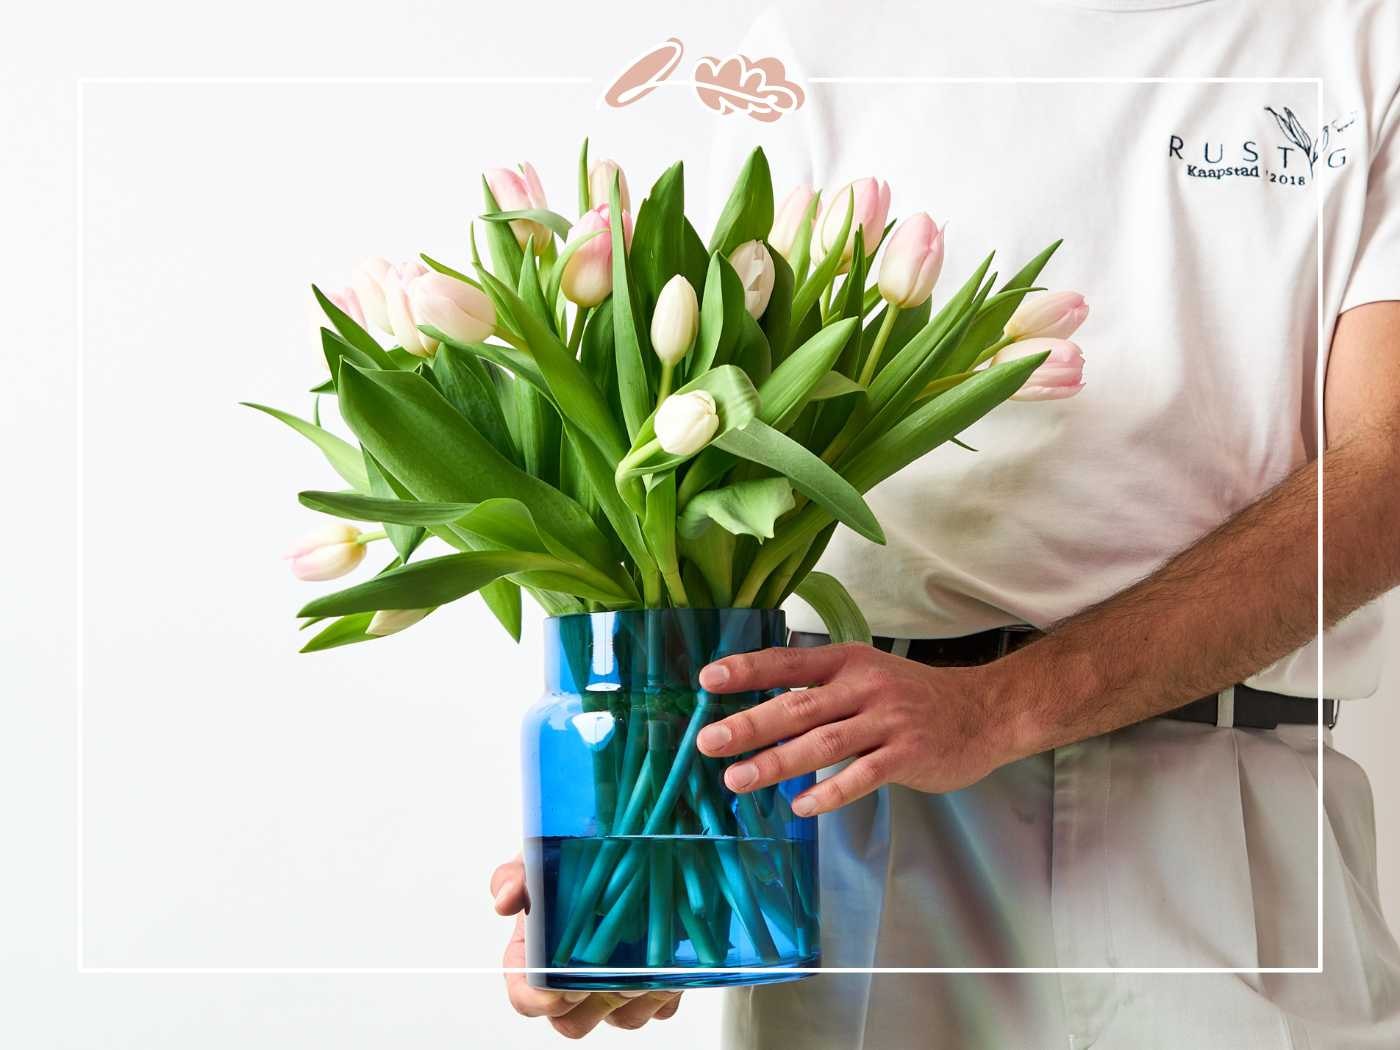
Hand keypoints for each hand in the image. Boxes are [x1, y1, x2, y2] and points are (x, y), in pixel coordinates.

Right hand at [491, 856, 682, 1038]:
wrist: (636, 851)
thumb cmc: (578, 860)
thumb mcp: (543, 860)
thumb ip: (516, 877)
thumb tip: (504, 901)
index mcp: (540, 959)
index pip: (527, 999)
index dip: (539, 1000)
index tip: (558, 984)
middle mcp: (577, 982)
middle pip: (572, 1023)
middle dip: (587, 1003)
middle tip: (601, 971)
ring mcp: (617, 988)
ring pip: (621, 1019)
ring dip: (630, 992)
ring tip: (639, 956)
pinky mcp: (657, 986)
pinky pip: (660, 1006)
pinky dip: (664, 986)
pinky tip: (665, 956)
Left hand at [695, 642, 1016, 814]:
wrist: (981, 713)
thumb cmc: (911, 696)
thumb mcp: (867, 674)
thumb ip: (821, 688)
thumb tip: (761, 710)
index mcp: (848, 662)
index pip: (789, 663)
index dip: (749, 670)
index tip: (708, 680)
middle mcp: (865, 687)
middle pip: (799, 707)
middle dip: (750, 725)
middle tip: (708, 742)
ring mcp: (888, 722)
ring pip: (824, 744)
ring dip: (777, 764)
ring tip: (737, 780)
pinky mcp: (907, 756)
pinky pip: (861, 777)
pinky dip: (828, 792)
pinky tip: (800, 806)